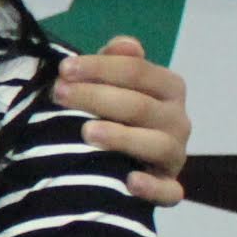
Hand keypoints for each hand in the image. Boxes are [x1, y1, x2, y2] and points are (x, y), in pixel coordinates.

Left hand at [56, 34, 188, 206]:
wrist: (128, 159)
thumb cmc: (118, 112)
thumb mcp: (116, 83)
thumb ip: (117, 63)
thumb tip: (123, 45)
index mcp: (168, 88)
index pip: (137, 71)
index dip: (100, 68)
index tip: (64, 69)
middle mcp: (177, 120)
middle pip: (139, 105)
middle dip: (97, 97)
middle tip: (59, 93)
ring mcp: (175, 155)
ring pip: (156, 145)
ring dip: (122, 138)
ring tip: (86, 132)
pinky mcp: (169, 186)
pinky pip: (169, 191)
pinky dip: (152, 188)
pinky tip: (130, 182)